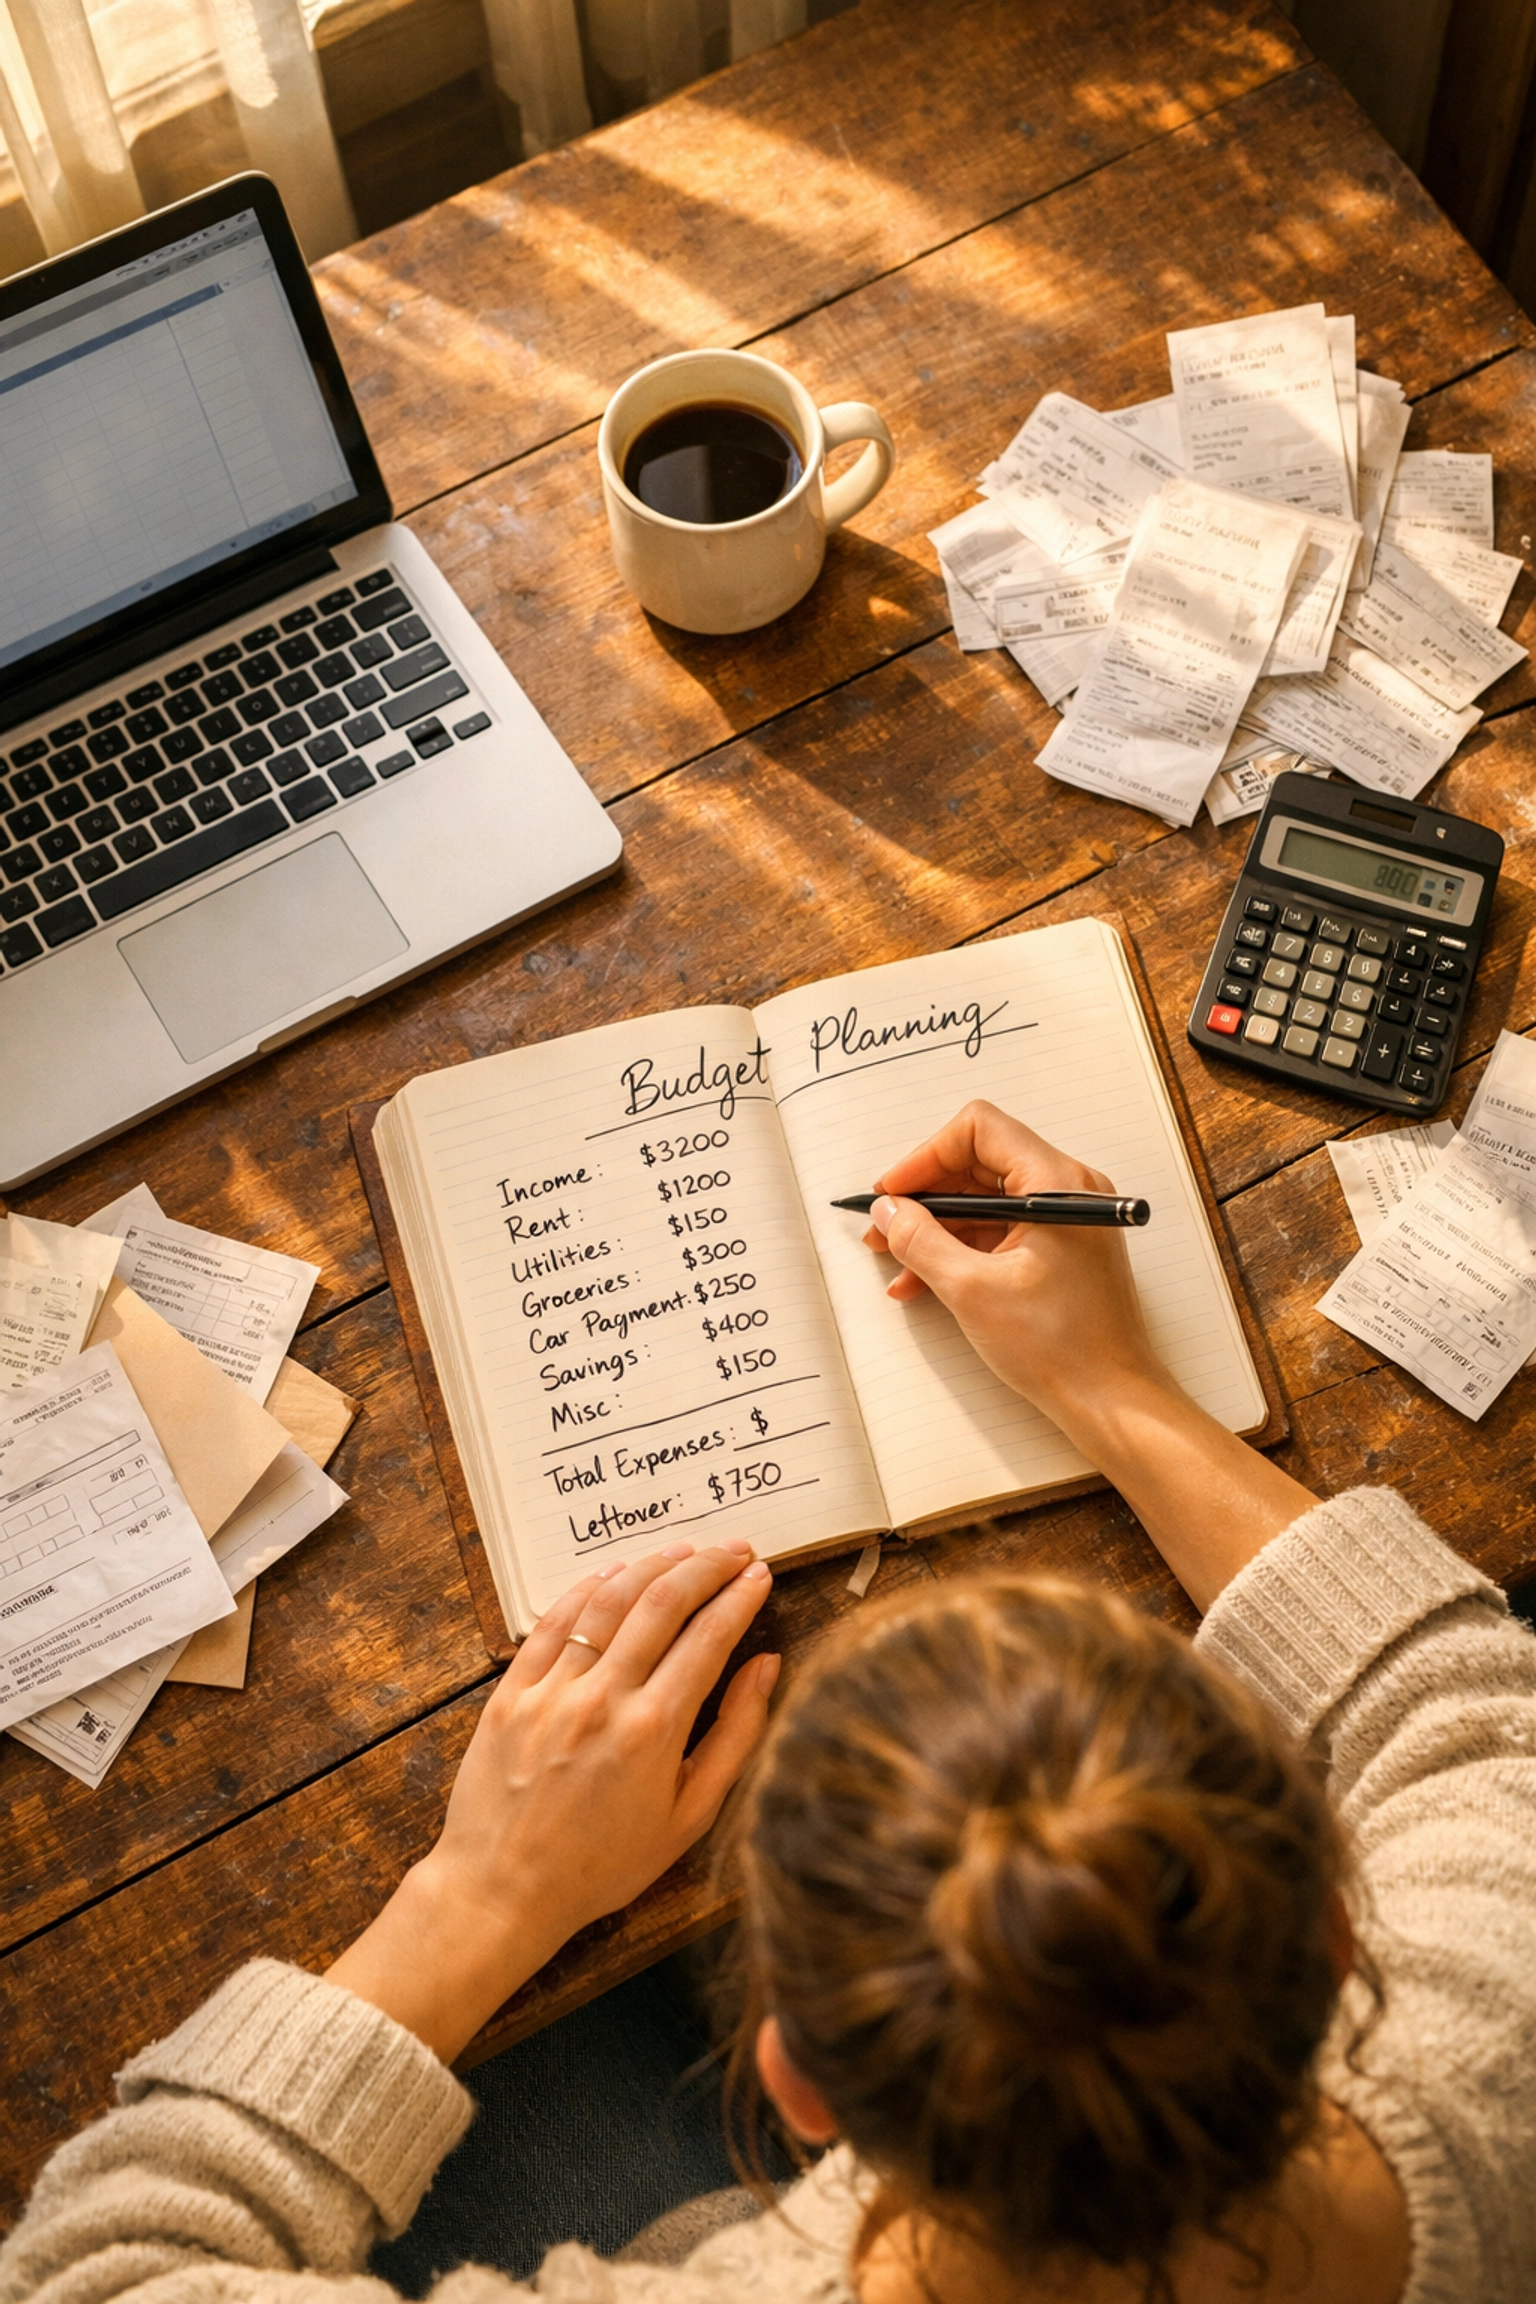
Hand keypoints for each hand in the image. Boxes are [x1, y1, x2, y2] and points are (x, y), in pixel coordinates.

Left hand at [327, 1540, 777, 2059]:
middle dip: (706, 1566)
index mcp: (653, 1731)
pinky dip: (588, 1589)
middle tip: (734, 1550)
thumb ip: (735, 1737)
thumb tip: (766, 1668)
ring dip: (652, 1565)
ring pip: (608, 1601)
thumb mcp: (688, 1818)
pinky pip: (554, 1622)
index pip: (708, 1639)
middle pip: (662, 1603)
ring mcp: (551, 1691)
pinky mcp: (511, 1692)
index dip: (740, 1598)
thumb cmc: (602, 1866)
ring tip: (685, 1550)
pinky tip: (614, 1575)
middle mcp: (602, 1699)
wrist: (503, 1891)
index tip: (760, 1575)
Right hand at [865, 1099, 1171, 1433]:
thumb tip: (889, 1210)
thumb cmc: (1061, 1348)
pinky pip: (1000, 1231)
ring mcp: (1066, 1221)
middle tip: (883, 1225)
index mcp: (1056, 1185)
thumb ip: (921, 1241)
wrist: (1111, 1401)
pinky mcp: (1060, 1250)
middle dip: (925, 1195)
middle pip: (979, 1163)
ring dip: (936, 1227)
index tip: (893, 1193)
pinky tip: (922, 1282)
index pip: (979, 1131)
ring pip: (985, 1201)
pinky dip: (961, 1249)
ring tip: (893, 1260)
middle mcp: (1067, 1191)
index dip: (926, 1157)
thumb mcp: (972, 1290)